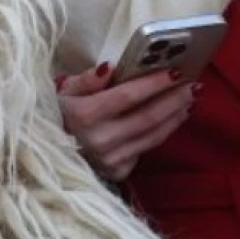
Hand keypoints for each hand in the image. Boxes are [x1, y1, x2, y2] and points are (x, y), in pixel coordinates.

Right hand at [56, 65, 196, 181]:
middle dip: (174, 99)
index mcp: (84, 115)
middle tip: (194, 86)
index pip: (128, 96)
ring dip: (174, 117)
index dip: (154, 83)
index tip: (176, 71)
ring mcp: (110, 159)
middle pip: (148, 117)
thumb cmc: (57, 112)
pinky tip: (171, 119)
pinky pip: (144, 149)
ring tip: (188, 101)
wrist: (45, 150)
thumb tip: (111, 67)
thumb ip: (88, 79)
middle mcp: (99, 140)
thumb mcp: (64, 90)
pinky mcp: (117, 172)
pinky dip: (161, 133)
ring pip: (152, 136)